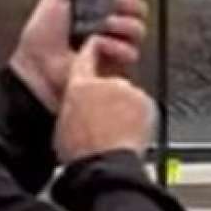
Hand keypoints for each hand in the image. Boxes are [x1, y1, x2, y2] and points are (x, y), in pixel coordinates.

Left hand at [9, 0, 147, 113]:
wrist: (38, 66)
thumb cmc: (42, 37)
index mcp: (97, 5)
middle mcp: (111, 23)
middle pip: (139, 7)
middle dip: (130, 2)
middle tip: (116, 3)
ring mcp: (117, 44)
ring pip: (138, 28)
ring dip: (123, 24)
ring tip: (105, 25)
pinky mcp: (118, 66)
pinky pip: (131, 52)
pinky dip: (116, 46)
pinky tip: (100, 45)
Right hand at [54, 37, 156, 164]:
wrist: (106, 164)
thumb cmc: (83, 152)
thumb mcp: (65, 123)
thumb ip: (75, 104)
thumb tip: (81, 105)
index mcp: (79, 86)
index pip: (86, 56)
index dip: (92, 51)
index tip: (97, 47)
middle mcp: (105, 82)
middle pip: (112, 81)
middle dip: (112, 96)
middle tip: (107, 120)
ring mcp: (127, 91)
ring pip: (129, 95)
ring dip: (126, 108)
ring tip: (118, 131)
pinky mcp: (145, 101)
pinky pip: (143, 106)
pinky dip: (140, 116)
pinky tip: (131, 132)